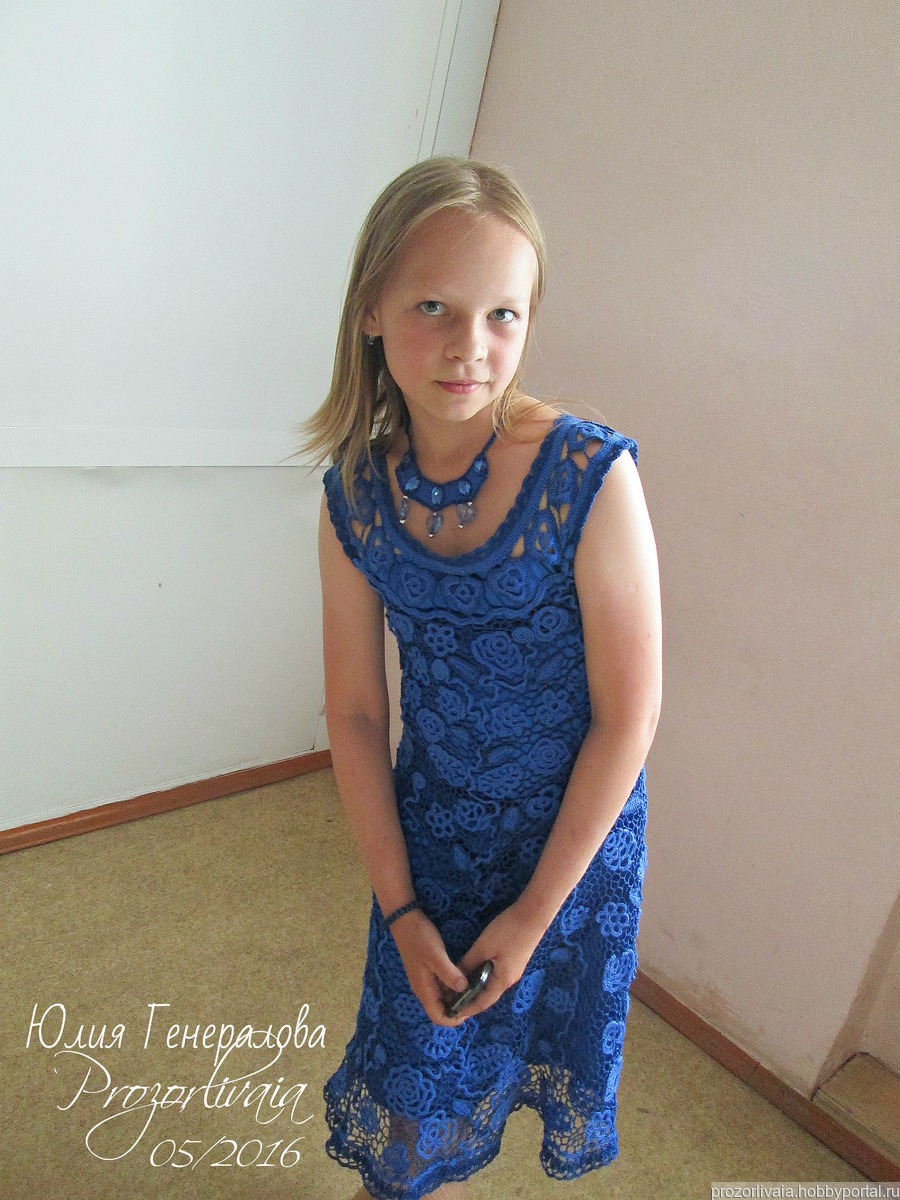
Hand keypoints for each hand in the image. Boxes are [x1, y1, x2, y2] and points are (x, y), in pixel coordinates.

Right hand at [388, 910, 471, 1026]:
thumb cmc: (420, 938)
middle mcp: (423, 990)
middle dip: (457, 1009)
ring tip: (472, 987)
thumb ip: (449, 973)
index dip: (454, 1020)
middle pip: (440, 1010)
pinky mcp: (426, 972)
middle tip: (475, 997)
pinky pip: (439, 987)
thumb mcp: (436, 955)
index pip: (438, 1017)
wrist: (405, 920)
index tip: (471, 1010)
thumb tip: (464, 989)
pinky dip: (450, 987)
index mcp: (424, 990)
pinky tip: (462, 977)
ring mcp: (424, 981)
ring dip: (455, 998)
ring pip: (440, 999)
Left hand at [443, 900, 548, 1021]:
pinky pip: (496, 975)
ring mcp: (513, 970)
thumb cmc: (507, 931)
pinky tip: (474, 972)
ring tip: (460, 988)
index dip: (468, 1009)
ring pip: (492, 985)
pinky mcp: (514, 961)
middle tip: (452, 1000)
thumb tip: (456, 978)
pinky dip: (483, 978)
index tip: (453, 1013)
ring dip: (477, 988)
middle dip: (471, 999)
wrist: (533, 915)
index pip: (483, 1002)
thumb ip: (469, 963)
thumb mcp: (483, 947)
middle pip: (488, 995)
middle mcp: (509, 979)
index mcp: (503, 980)